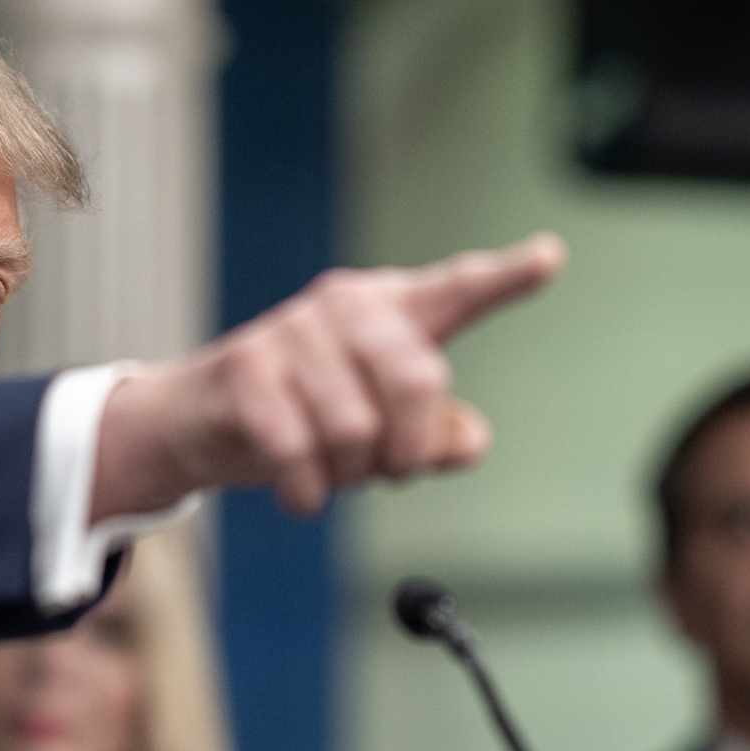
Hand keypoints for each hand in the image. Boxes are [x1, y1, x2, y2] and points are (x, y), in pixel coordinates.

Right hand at [92, 234, 566, 519]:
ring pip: (357, 427)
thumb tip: (466, 441)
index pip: (457, 291)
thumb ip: (436, 437)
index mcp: (393, 312)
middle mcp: (347, 306)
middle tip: (387, 473)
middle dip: (408, 450)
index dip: (506, 278)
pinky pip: (299, 450)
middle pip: (419, 381)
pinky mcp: (248, 368)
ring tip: (329, 471)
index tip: (550, 257)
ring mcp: (294, 331)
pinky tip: (301, 492)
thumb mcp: (380, 431)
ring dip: (349, 474)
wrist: (200, 420)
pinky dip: (308, 491)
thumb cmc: (306, 416)